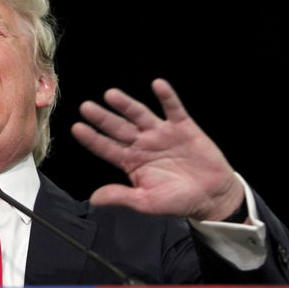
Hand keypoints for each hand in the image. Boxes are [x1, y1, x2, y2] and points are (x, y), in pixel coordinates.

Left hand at [71, 79, 244, 221]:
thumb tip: (94, 199)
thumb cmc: (177, 201)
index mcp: (131, 161)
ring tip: (111, 95)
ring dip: (126, 104)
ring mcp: (161, 133)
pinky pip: (173, 109)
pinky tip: (158, 85)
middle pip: (118, 127)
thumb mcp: (147, 202)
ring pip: (140, 114)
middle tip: (86, 107)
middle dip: (103, 118)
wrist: (211, 196)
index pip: (106, 147)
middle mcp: (142, 143)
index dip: (92, 138)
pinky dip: (167, 97)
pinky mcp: (183, 127)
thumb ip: (121, 197)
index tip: (77, 128)